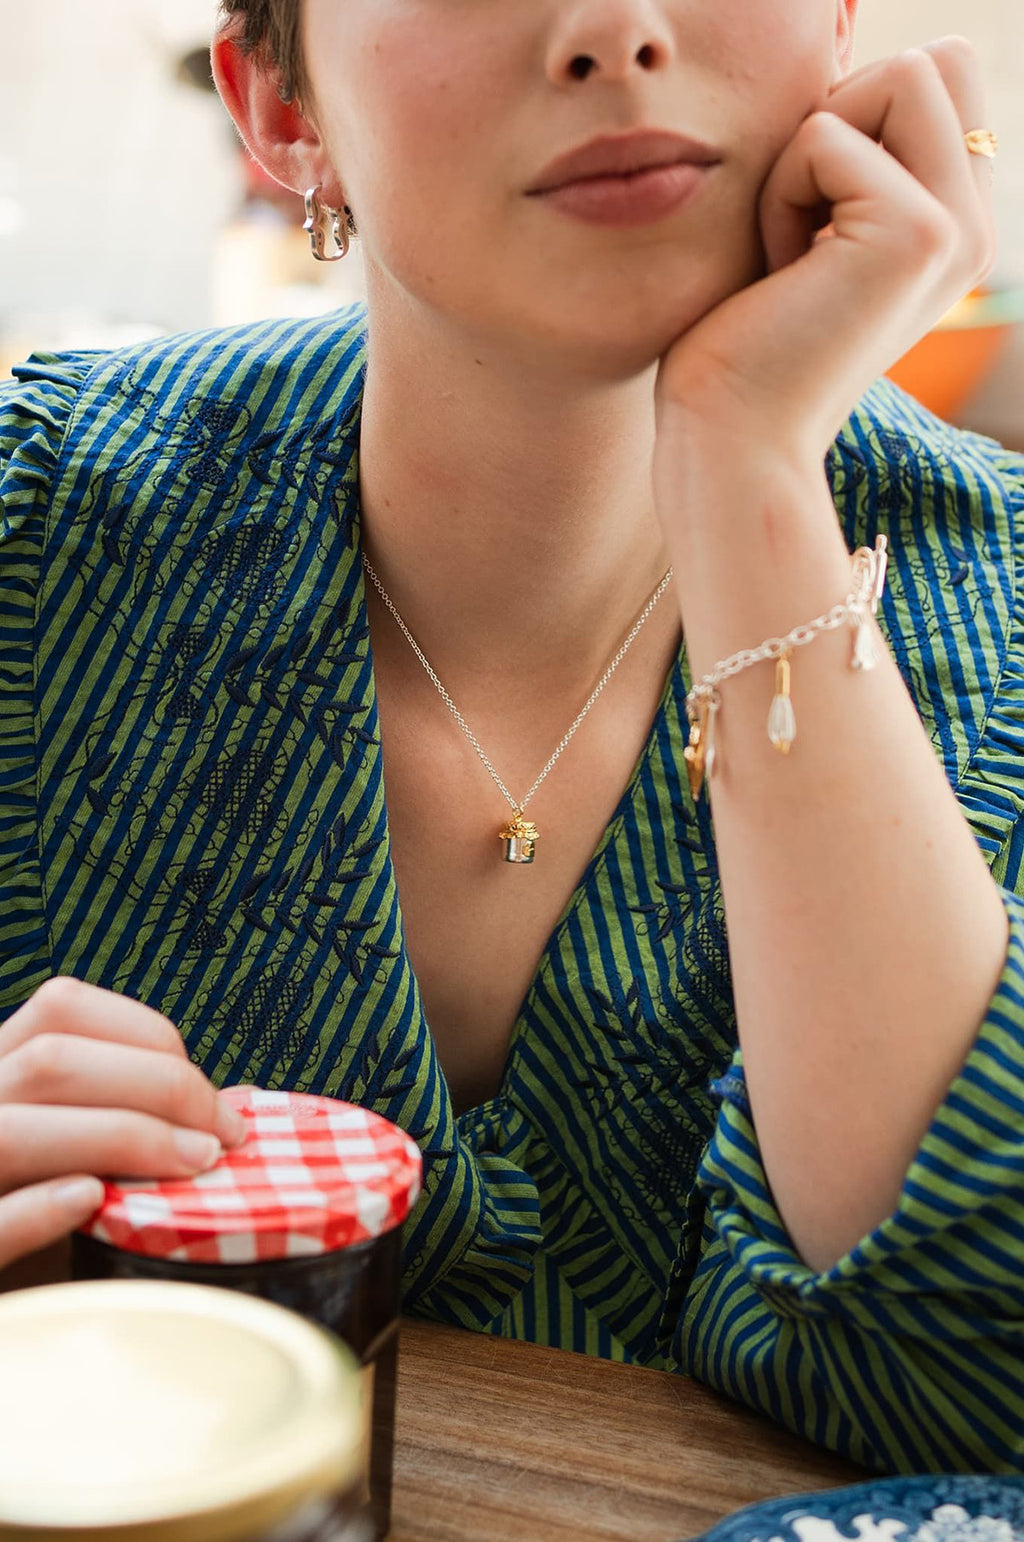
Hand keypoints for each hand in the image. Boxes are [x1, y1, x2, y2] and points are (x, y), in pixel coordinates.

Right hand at [0, 977, 245, 1270]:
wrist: (12, 1314)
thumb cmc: (42, 1237)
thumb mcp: (71, 1159)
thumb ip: (119, 1122)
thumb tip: (221, 1112)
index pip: (60, 1010)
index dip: (145, 1036)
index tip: (207, 1091)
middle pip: (50, 1060)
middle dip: (159, 1086)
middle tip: (224, 1137)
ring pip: (13, 1129)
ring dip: (120, 1136)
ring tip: (193, 1164)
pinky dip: (38, 1209)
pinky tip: (90, 1200)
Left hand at [655, 38, 995, 460]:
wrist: (733, 442)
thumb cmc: (742, 348)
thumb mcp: (807, 232)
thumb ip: (848, 157)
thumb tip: (843, 66)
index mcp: (956, 226)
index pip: (940, 78)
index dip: (854, 116)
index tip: (812, 217)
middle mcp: (975, 227)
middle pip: (934, 60)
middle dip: (842, 116)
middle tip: (803, 222)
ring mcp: (957, 228)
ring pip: (899, 72)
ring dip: (811, 150)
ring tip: (793, 248)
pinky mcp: (916, 233)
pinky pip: (825, 134)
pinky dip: (779, 193)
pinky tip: (780, 272)